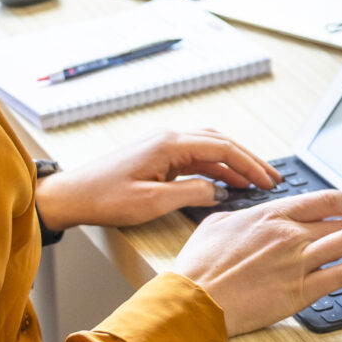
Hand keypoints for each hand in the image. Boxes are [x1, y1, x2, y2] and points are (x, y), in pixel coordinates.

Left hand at [34, 129, 281, 230]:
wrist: (71, 195)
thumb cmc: (104, 198)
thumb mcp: (152, 202)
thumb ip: (191, 194)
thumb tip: (220, 191)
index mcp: (169, 144)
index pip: (221, 148)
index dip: (248, 164)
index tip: (267, 179)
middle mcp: (167, 138)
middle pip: (219, 142)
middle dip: (248, 160)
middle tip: (270, 178)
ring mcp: (162, 145)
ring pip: (208, 147)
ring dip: (232, 162)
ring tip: (254, 180)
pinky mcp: (156, 156)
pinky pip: (194, 156)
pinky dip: (215, 167)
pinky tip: (224, 181)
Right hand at [173, 191, 341, 334]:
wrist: (193, 302)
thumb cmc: (198, 268)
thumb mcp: (216, 226)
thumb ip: (241, 216)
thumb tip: (248, 214)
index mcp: (271, 216)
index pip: (323, 200)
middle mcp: (289, 235)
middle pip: (341, 221)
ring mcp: (297, 263)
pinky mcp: (299, 292)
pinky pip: (340, 276)